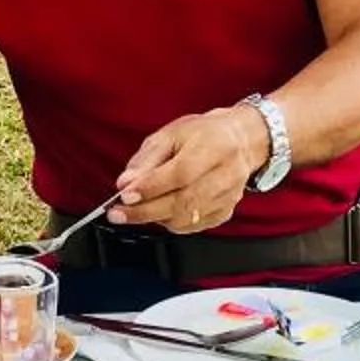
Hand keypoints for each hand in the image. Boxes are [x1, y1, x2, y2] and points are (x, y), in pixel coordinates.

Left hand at [112, 106, 266, 235]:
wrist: (240, 142)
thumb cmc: (205, 135)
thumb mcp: (171, 134)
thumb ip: (147, 159)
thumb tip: (126, 182)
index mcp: (214, 146)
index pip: (180, 173)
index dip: (151, 187)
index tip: (125, 194)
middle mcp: (226, 173)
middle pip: (183, 201)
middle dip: (145, 211)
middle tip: (119, 213)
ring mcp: (228, 196)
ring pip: (187, 218)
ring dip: (156, 218)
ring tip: (136, 211)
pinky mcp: (226, 211)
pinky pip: (193, 226)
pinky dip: (171, 223)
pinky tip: (160, 212)